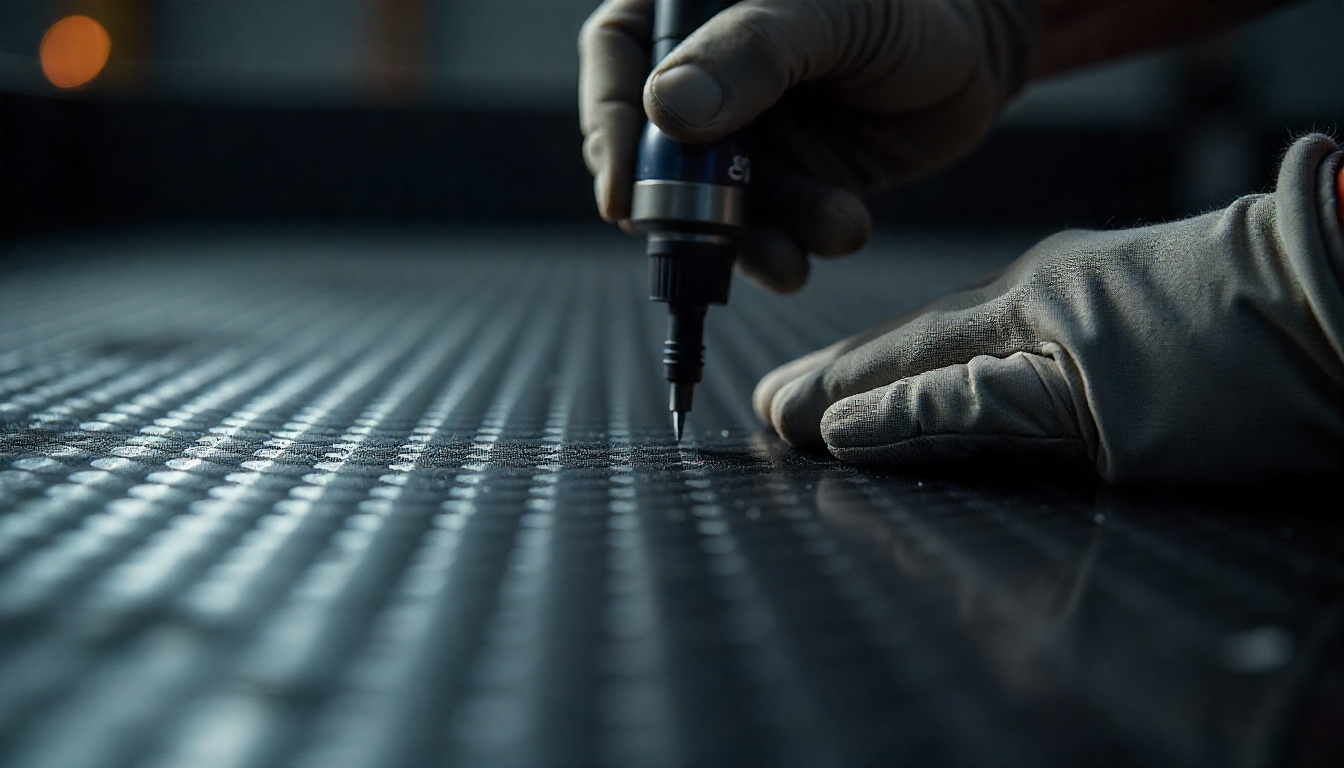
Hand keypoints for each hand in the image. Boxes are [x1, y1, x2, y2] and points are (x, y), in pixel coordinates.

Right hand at [578, 0, 1039, 292]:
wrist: (982, 52)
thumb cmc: (910, 3)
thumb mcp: (833, 10)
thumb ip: (752, 51)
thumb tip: (664, 110)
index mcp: (693, 5)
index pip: (619, 56)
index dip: (610, 126)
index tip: (624, 196)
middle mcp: (705, 71)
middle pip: (653, 145)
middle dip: (685, 205)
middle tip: (715, 240)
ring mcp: (742, 130)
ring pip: (712, 200)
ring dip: (752, 239)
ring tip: (794, 261)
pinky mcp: (785, 179)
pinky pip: (771, 224)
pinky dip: (797, 241)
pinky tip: (840, 231)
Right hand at [753, 135, 1343, 483]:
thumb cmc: (1242, 372)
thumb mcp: (1092, 410)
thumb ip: (965, 411)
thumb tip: (854, 422)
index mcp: (1021, 310)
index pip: (895, 360)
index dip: (828, 394)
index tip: (771, 417)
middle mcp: (1042, 292)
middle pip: (918, 345)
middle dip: (844, 380)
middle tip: (779, 406)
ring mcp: (1085, 296)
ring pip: (963, 343)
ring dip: (895, 375)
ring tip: (843, 400)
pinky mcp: (1124, 315)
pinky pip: (1010, 344)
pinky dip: (957, 371)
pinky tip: (953, 384)